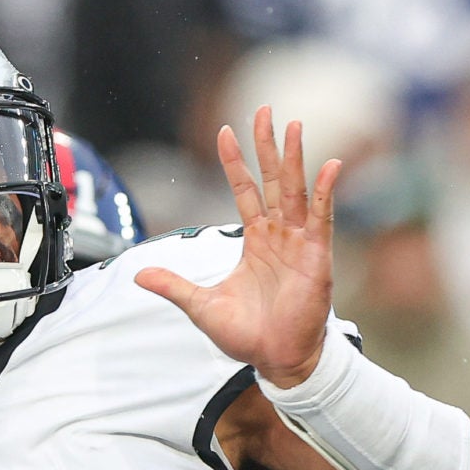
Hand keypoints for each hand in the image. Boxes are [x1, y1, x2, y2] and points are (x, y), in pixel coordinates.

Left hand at [136, 107, 340, 387]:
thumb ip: (174, 286)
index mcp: (255, 240)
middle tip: (265, 109)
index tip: (226, 131)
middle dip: (267, 145)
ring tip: (293, 125)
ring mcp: (299, 243)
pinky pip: (322, 217)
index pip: (244, 190)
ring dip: (294, 158)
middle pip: (272, 179)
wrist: (277, 360)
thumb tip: (139, 274)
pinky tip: (329, 166)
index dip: (235, 161)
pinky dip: (325, 192)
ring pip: (296, 190)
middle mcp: (278, 235)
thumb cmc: (248, 335)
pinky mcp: (317, 256)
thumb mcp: (201, 306)